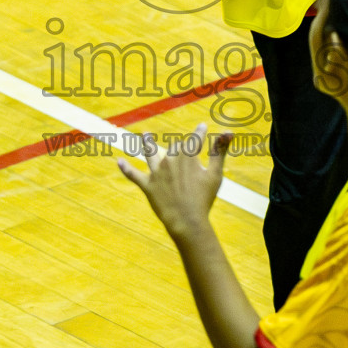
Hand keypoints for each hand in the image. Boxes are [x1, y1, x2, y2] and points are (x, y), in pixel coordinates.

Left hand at [117, 124, 231, 240]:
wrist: (187, 221)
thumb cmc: (204, 198)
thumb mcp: (215, 174)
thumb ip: (220, 152)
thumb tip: (229, 132)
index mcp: (187, 156)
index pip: (195, 138)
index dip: (200, 132)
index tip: (202, 127)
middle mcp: (169, 160)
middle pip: (175, 148)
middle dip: (181, 149)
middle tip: (187, 151)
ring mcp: (156, 173)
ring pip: (150, 153)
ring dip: (146, 143)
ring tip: (145, 135)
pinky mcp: (147, 185)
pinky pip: (133, 175)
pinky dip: (125, 169)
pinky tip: (118, 161)